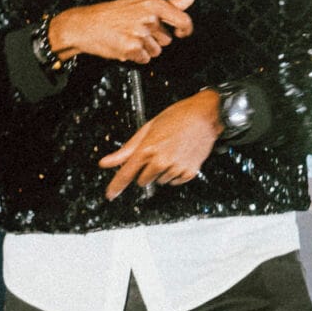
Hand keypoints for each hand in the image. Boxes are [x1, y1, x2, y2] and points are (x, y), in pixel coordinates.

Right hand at [50, 0, 194, 64]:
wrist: (85, 25)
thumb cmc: (113, 13)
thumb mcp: (141, 3)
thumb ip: (170, 3)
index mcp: (153, 3)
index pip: (183, 20)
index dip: (186, 30)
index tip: (182, 33)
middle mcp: (149, 17)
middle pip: (167, 40)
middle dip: (154, 39)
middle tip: (135, 30)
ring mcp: (140, 33)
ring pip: (156, 51)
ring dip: (144, 49)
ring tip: (127, 37)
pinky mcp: (132, 47)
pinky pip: (144, 59)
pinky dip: (135, 57)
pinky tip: (123, 46)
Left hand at [100, 89, 221, 199]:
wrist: (204, 115)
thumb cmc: (177, 117)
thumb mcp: (147, 129)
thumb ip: (126, 149)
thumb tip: (106, 162)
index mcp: (147, 149)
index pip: (126, 174)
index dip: (116, 186)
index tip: (110, 195)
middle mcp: (161, 161)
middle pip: (143, 180)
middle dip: (145, 171)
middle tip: (155, 155)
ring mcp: (176, 168)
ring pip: (159, 181)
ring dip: (161, 171)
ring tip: (170, 152)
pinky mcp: (189, 172)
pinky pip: (174, 181)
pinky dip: (175, 173)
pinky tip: (179, 158)